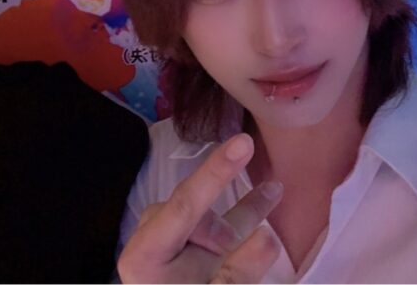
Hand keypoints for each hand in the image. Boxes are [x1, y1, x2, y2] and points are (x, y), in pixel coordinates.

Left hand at [118, 134, 283, 282]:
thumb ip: (236, 275)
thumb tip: (266, 237)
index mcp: (144, 258)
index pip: (182, 206)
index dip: (215, 174)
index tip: (241, 144)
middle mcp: (152, 245)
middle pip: (193, 212)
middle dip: (222, 225)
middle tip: (231, 243)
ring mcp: (173, 248)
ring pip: (208, 220)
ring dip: (239, 216)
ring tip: (273, 192)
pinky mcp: (193, 254)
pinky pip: (221, 227)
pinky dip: (245, 213)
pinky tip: (272, 192)